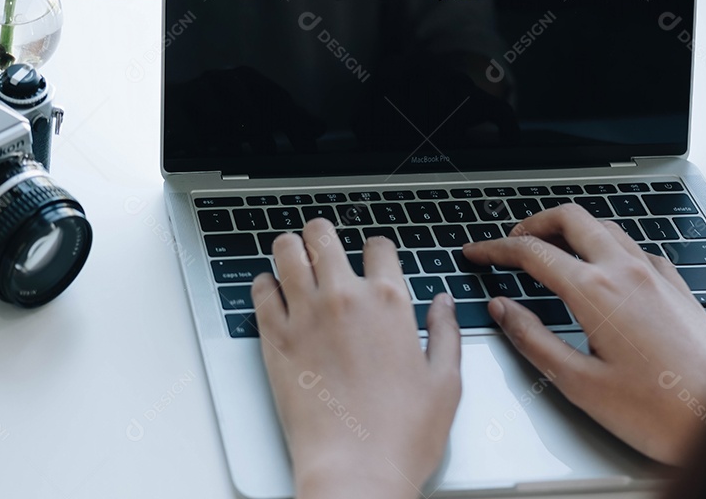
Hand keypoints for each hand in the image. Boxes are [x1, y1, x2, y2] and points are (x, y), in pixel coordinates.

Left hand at [252, 220, 461, 498]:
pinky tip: (272, 291)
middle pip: (323, 235)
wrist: (355, 470)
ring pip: (286, 251)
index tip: (374, 259)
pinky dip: (264, 284)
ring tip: (294, 257)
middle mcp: (345, 299)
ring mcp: (305, 316)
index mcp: (389, 303)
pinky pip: (259, 291)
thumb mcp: (445, 381)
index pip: (379, 247)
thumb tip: (443, 304)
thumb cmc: (401, 435)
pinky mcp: (275, 339)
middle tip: (324, 245)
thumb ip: (446, 333)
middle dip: (324, 235)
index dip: (377, 250)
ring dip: (291, 249)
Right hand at [462, 204, 705, 464]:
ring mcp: (657, 274)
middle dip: (533, 223)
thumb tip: (504, 311)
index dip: (496, 249)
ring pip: (604, 227)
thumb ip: (533, 340)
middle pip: (570, 218)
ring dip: (571, 230)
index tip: (477, 253)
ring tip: (550, 251)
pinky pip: (634, 247)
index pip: (532, 252)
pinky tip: (603, 271)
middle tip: (511, 243)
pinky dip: (606, 246)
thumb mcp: (580, 384)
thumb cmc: (661, 412)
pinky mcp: (677, 286)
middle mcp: (628, 271)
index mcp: (597, 292)